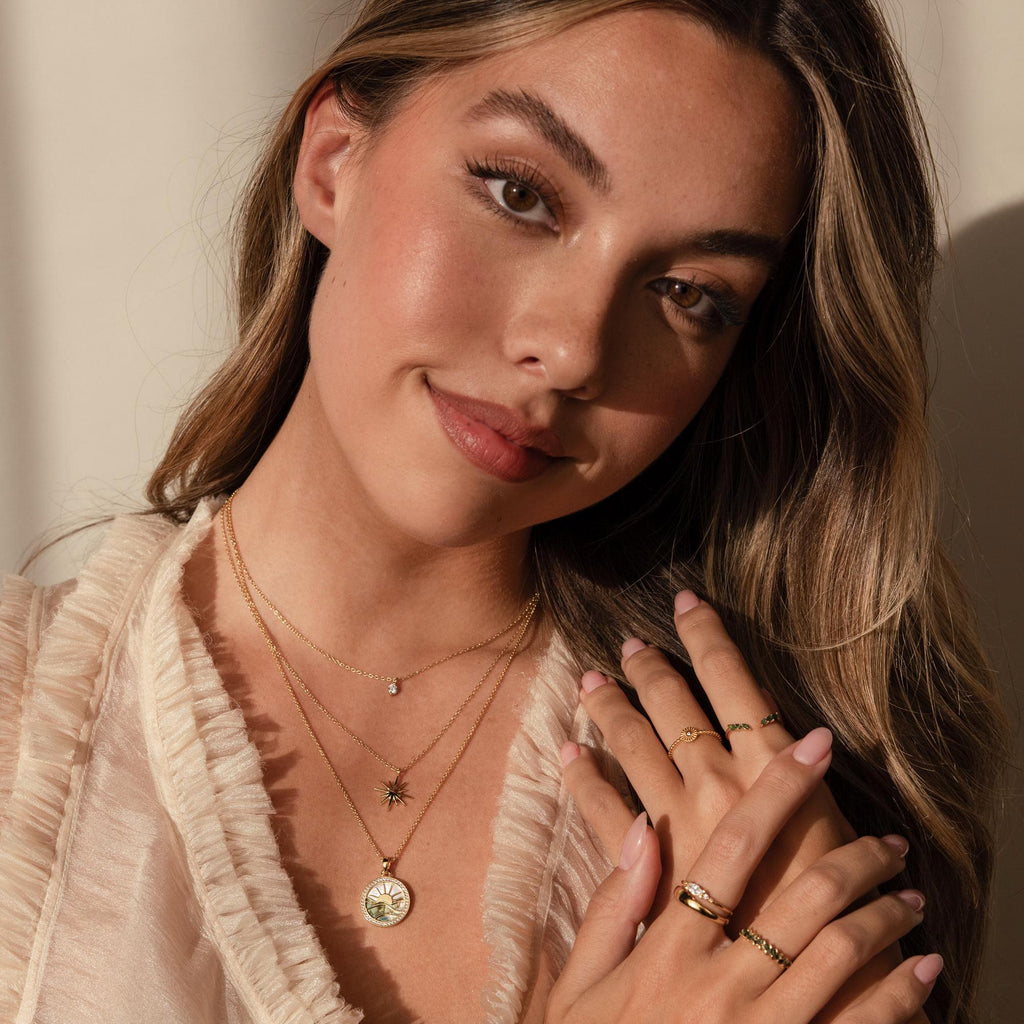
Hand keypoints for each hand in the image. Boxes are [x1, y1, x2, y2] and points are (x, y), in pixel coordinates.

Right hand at [546, 734, 943, 1021]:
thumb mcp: (581, 987)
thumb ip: (611, 907)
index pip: (732, 847)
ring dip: (885, 914)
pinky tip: (920, 968)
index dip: (777, 788)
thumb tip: (640, 826)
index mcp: (667, 950)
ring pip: (840, 952)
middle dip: (857, 856)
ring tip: (907, 895)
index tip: (814, 745)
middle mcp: (719, 986)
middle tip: (887, 841)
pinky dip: (900, 993)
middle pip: (804, 895)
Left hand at [560, 592, 927, 1020]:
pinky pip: (605, 809)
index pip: (732, 677)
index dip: (706, 634)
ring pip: (633, 743)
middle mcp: (718, 779)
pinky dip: (583, 779)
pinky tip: (568, 754)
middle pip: (673, 703)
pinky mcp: (650, 862)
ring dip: (610, 708)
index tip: (686, 600)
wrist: (803, 986)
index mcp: (769, 765)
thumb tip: (799, 736)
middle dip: (650, 667)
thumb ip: (802, 784)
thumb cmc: (834, 912)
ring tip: (589, 681)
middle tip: (626, 643)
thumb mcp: (837, 832)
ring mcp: (677, 819)